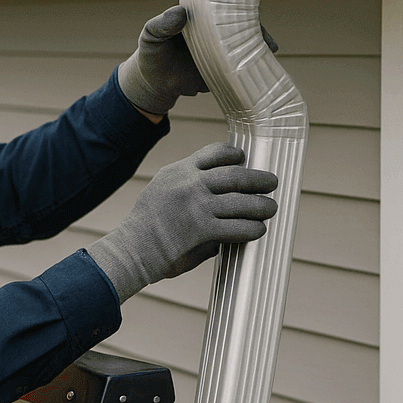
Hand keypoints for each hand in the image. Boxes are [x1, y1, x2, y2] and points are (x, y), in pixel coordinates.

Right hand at [86, 142, 278, 302]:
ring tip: (271, 208)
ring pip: (240, 201)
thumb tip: (216, 205)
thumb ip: (189, 196)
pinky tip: (258, 230)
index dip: (234, 155)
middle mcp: (188, 183)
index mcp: (177, 171)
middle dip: (258, 178)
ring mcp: (196, 205)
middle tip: (272, 182)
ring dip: (261, 205)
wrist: (130, 249)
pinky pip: (236, 227)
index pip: (213, 152)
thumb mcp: (161, 197)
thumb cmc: (144, 229)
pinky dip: (251, 229)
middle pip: (234, 174)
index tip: (244, 160)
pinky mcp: (200, 229)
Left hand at [118, 7, 281, 116]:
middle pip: (242, 28)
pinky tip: (262, 73)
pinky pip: (239, 70)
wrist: (153, 84)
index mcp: (201, 18)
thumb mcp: (150, 37)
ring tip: (269, 56)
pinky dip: (250, 71)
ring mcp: (221, 53)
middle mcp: (215, 33)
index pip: (224, 9)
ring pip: (244, 49)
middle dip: (258, 33)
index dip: (239, 10)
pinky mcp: (222, 72)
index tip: (249, 15)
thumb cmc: (150, 54)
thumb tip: (181, 12)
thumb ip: (161, 25)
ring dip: (258, 52)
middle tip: (267, 43)